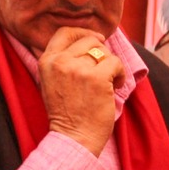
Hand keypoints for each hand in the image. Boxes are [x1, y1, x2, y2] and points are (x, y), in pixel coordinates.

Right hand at [38, 26, 123, 156]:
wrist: (74, 138)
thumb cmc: (68, 113)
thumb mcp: (54, 81)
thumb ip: (64, 61)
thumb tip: (92, 41)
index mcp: (47, 61)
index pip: (64, 32)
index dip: (83, 32)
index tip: (97, 40)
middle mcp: (60, 62)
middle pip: (88, 40)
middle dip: (101, 52)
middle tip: (104, 70)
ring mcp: (78, 69)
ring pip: (104, 51)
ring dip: (111, 65)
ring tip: (110, 82)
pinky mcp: (97, 78)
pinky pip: (116, 62)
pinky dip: (121, 74)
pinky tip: (117, 86)